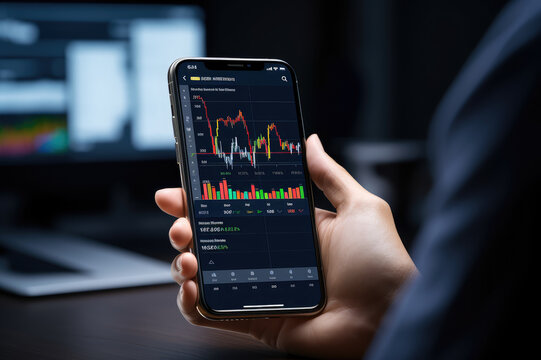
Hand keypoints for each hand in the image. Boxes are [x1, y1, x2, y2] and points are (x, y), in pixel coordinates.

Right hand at [155, 134, 416, 358]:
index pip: (235, 207)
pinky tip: (191, 288)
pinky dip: (191, 304)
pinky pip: (212, 314)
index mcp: (287, 228)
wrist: (389, 315)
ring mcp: (258, 289)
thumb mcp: (359, 207)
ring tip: (188, 256)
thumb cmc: (381, 261)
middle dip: (185, 228)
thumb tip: (311, 140)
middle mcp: (267, 257)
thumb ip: (329, 175)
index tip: (181, 186)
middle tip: (179, 222)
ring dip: (184, 263)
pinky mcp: (256, 320)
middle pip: (212, 239)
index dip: (204, 198)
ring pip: (205, 275)